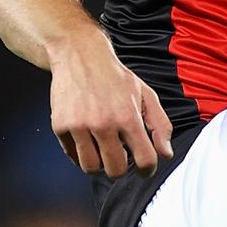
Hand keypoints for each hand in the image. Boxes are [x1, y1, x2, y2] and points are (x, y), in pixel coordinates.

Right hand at [48, 36, 173, 178]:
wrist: (80, 56)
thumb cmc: (116, 78)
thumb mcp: (145, 94)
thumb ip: (159, 124)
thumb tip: (166, 153)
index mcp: (128, 116)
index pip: (144, 159)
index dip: (147, 170)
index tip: (145, 169)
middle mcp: (104, 123)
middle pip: (115, 169)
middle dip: (121, 169)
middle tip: (121, 157)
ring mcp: (80, 126)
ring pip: (91, 168)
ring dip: (99, 165)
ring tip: (103, 150)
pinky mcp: (60, 126)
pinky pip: (72, 156)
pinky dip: (81, 153)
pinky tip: (88, 140)